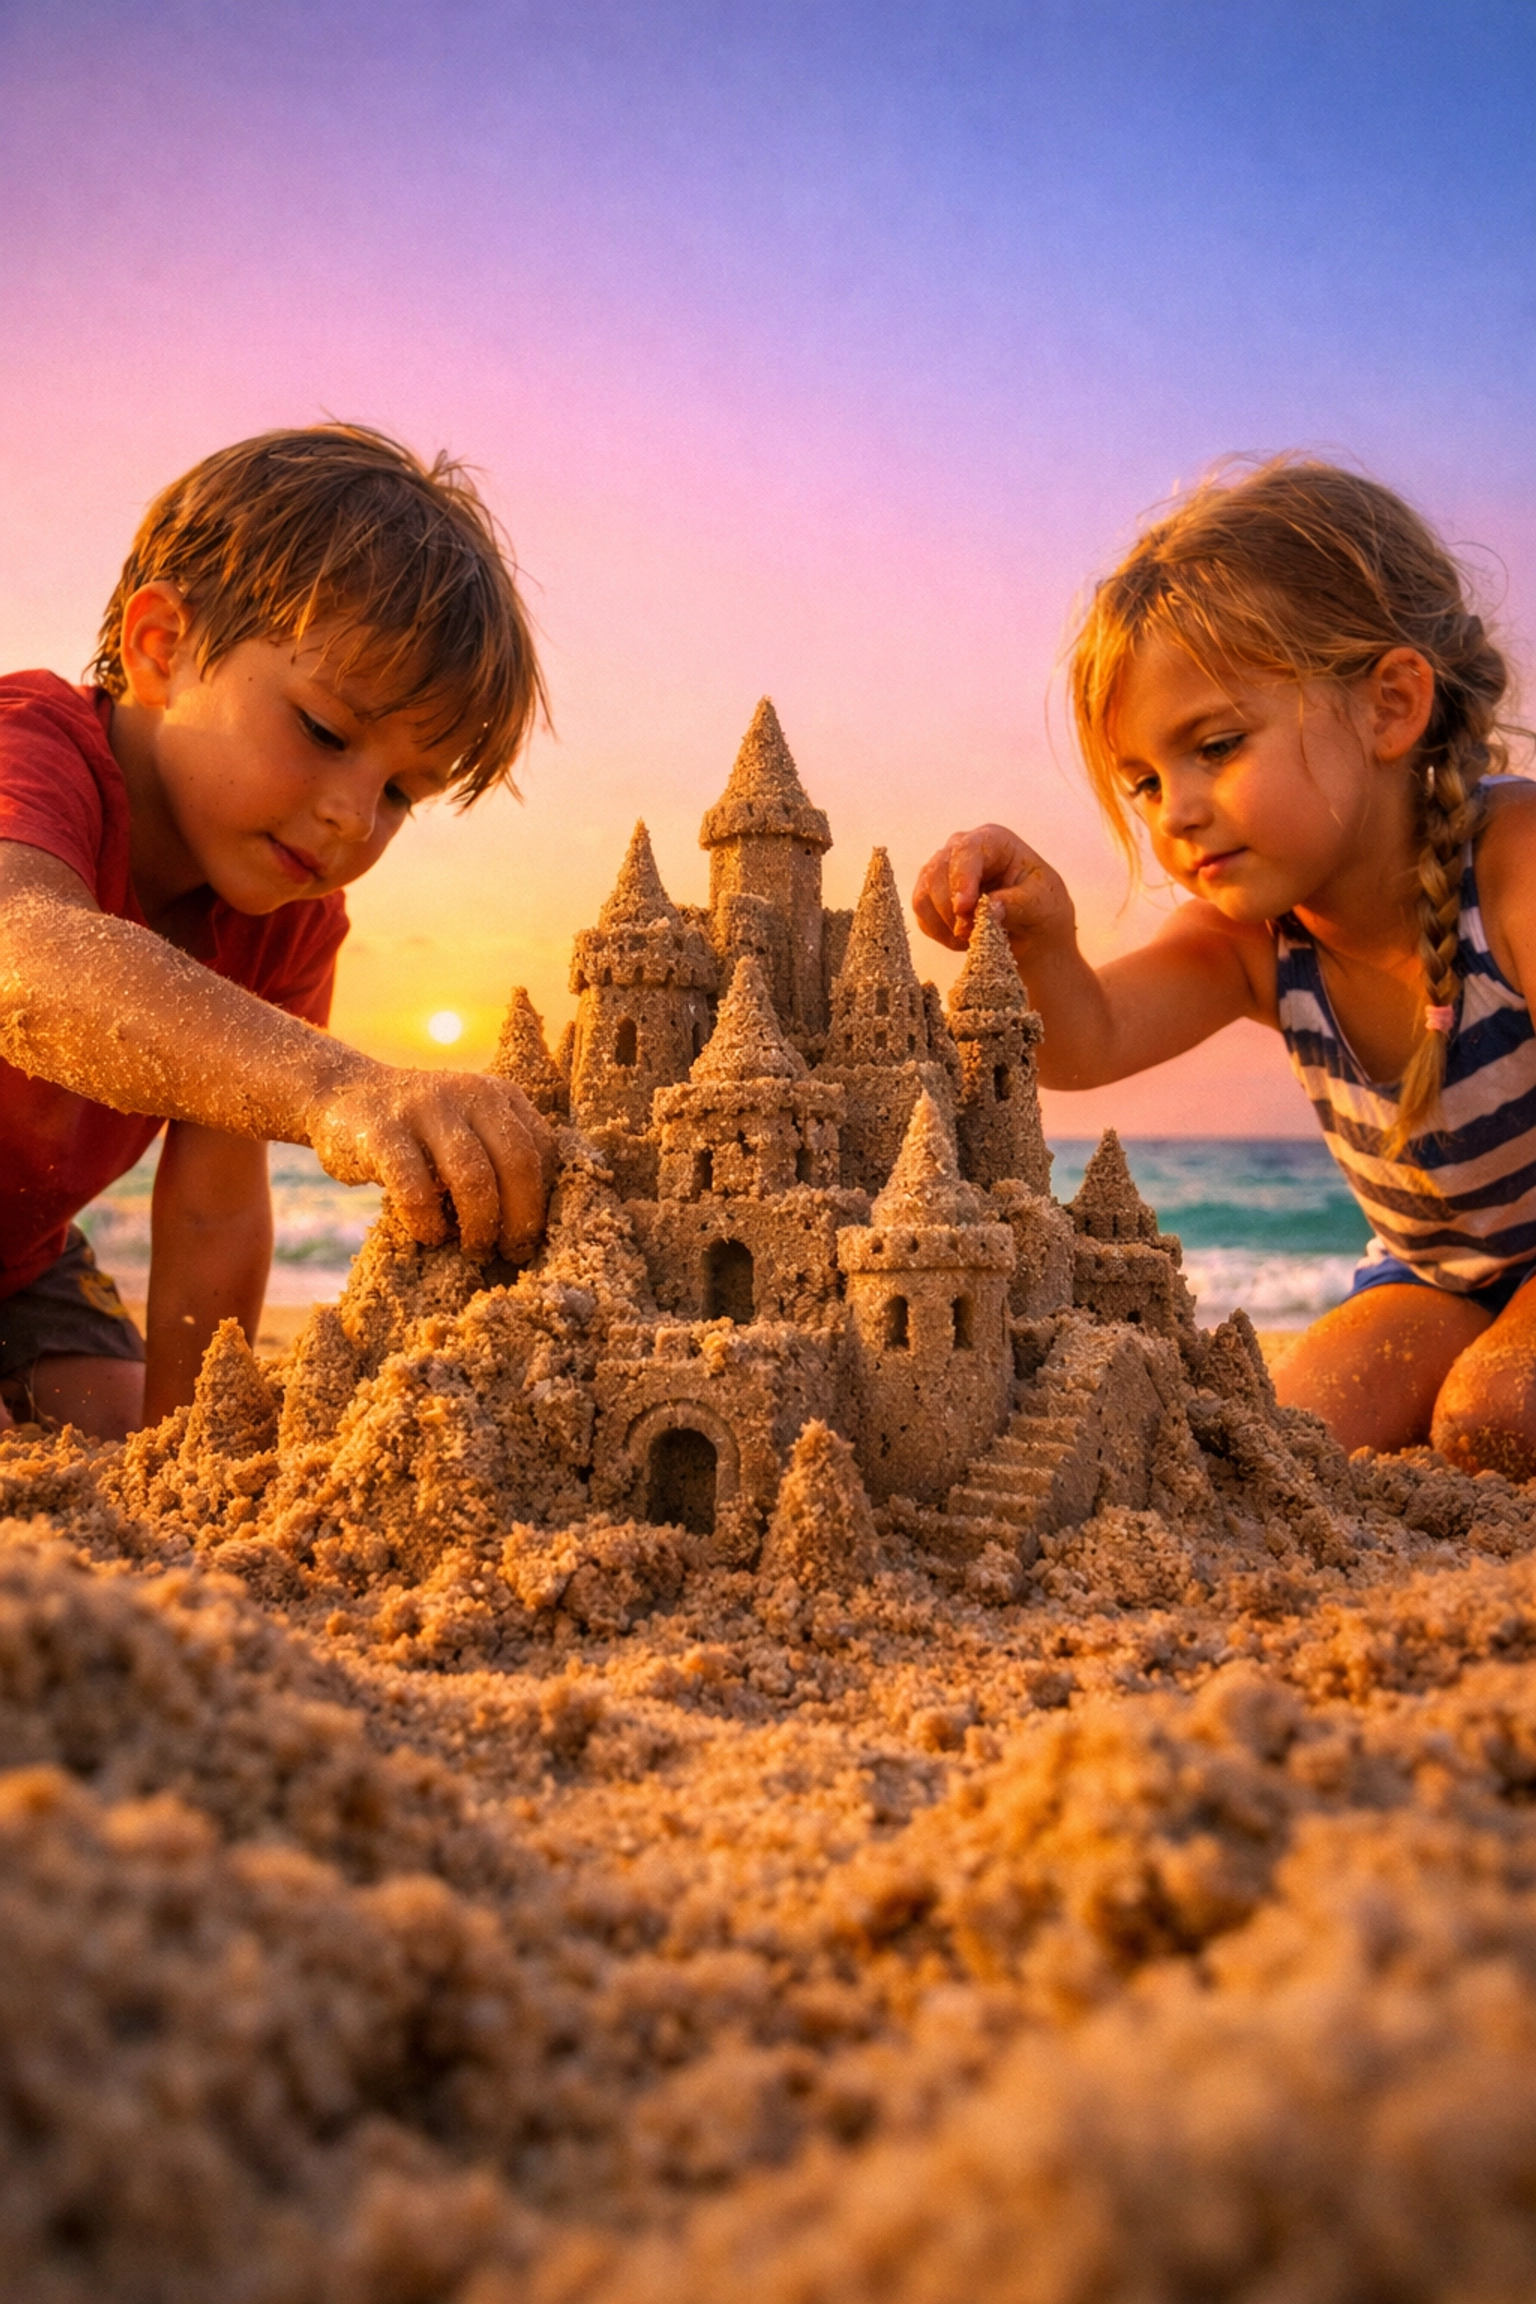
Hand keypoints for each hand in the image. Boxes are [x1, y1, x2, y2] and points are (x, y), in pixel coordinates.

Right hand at [307, 1064, 556, 1260]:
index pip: (543, 1150)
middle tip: (513, 1253)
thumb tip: (537, 1227)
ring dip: (479, 1225)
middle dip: (520, 1218)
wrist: (345, 1095)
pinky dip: (428, 1223)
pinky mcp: (382, 1133)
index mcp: (499, 1096)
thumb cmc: (421, 1132)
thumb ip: (502, 1155)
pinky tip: (429, 1234)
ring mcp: (425, 1109)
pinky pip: (416, 1190)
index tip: (535, 1235)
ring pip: (472, 1178)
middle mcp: (469, 1093)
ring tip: (474, 1249)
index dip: (544, 1199)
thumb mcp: (469, 1125)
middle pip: (517, 1163)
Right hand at [912, 823, 1076, 955]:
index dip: (961, 879)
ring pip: (924, 895)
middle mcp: (962, 849)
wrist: (1033, 930)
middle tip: (970, 933)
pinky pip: (922, 915)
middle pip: (937, 871)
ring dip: (944, 924)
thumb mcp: (1040, 904)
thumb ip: (1015, 904)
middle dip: (950, 908)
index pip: (967, 851)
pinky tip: (963, 940)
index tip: (964, 909)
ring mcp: (943, 871)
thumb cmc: (1041, 908)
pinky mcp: (931, 895)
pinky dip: (939, 933)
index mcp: (993, 841)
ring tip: (971, 938)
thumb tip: (986, 909)